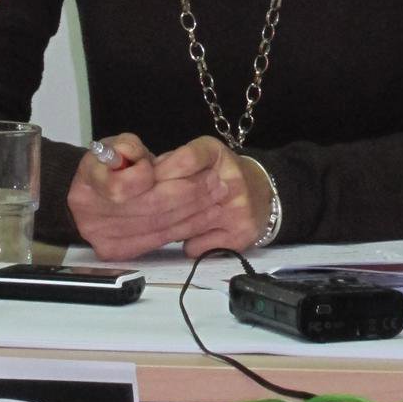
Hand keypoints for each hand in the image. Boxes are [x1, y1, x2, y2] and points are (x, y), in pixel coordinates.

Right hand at [66, 132, 228, 261]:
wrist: (100, 190)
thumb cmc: (113, 164)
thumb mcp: (117, 145)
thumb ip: (127, 147)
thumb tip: (136, 157)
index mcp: (86, 184)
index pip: (121, 187)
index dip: (146, 177)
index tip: (163, 166)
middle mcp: (90, 216)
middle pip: (147, 209)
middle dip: (187, 193)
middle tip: (214, 180)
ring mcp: (103, 238)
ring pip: (158, 226)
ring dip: (193, 211)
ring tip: (215, 195)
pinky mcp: (118, 251)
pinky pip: (158, 240)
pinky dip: (185, 227)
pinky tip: (204, 215)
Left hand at [151, 137, 272, 257]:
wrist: (262, 194)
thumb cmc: (220, 173)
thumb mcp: (200, 156)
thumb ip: (170, 163)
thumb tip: (141, 180)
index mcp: (217, 154)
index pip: (185, 159)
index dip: (159, 173)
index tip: (143, 185)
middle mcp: (231, 180)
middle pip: (182, 196)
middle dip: (156, 206)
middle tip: (143, 211)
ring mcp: (237, 210)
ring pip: (184, 226)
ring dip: (167, 227)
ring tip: (165, 223)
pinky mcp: (239, 237)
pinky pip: (194, 247)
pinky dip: (186, 243)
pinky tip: (189, 235)